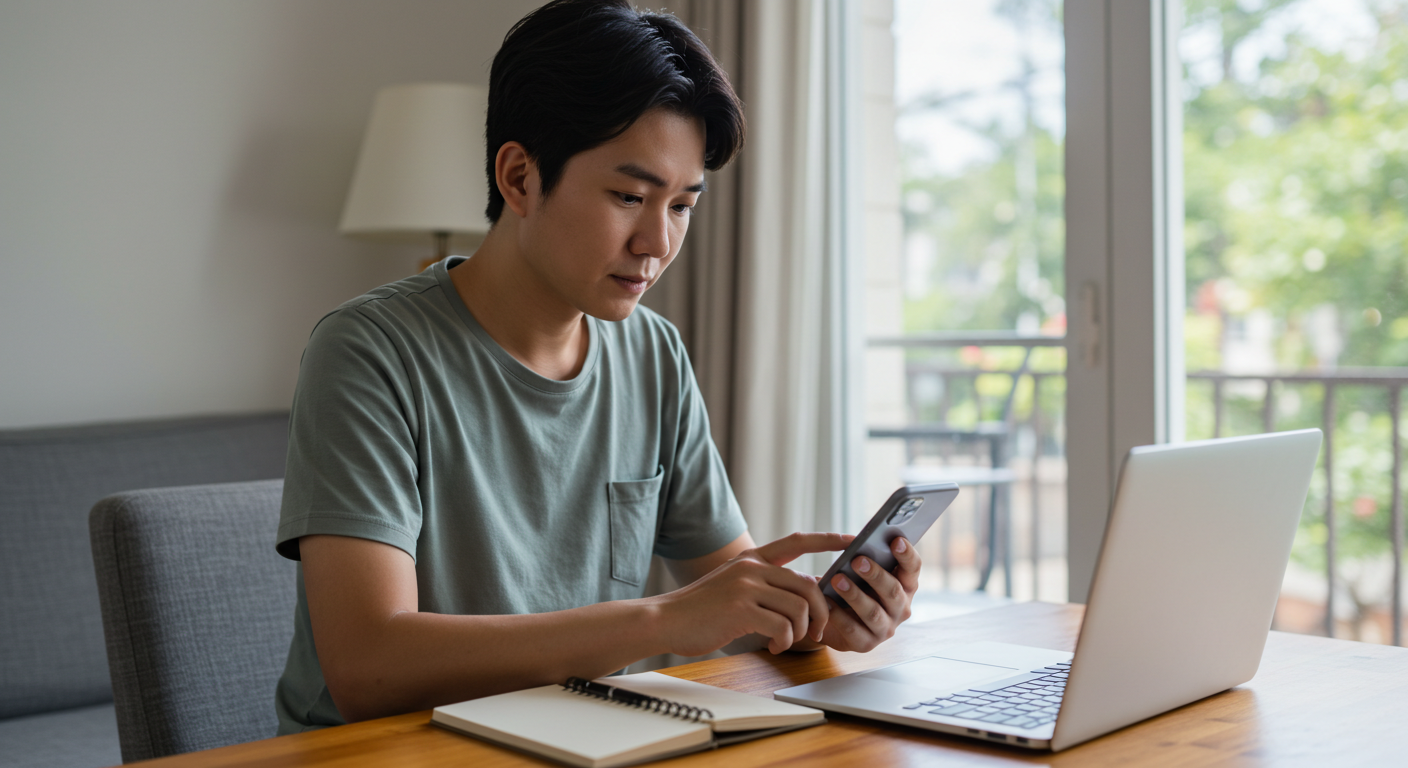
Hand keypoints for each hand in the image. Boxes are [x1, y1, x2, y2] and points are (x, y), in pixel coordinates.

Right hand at [653, 532, 851, 655]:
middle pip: (807, 583)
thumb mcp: (732, 584)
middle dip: (820, 611)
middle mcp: (751, 566)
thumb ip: (762, 582)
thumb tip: (801, 593)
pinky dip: (784, 641)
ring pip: (799, 607)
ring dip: (800, 631)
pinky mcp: (741, 609)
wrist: (665, 620)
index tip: (851, 539)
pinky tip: (771, 646)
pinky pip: (782, 626)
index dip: (826, 540)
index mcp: (752, 558)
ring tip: (785, 641)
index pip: (797, 541)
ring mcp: (746, 586)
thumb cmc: (700, 609)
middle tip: (816, 631)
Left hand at [819, 537, 919, 652]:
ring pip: (873, 612)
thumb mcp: (862, 571)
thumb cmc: (852, 586)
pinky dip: (839, 615)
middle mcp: (901, 608)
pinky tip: (826, 602)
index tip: (895, 540)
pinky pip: (853, 630)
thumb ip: (866, 558)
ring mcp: (886, 629)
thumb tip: (856, 542)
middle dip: (875, 575)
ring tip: (837, 579)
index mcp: (905, 586)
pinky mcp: (866, 645)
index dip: (907, 554)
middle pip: (893, 591)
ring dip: (855, 595)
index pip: (913, 568)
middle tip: (857, 560)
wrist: (834, 621)